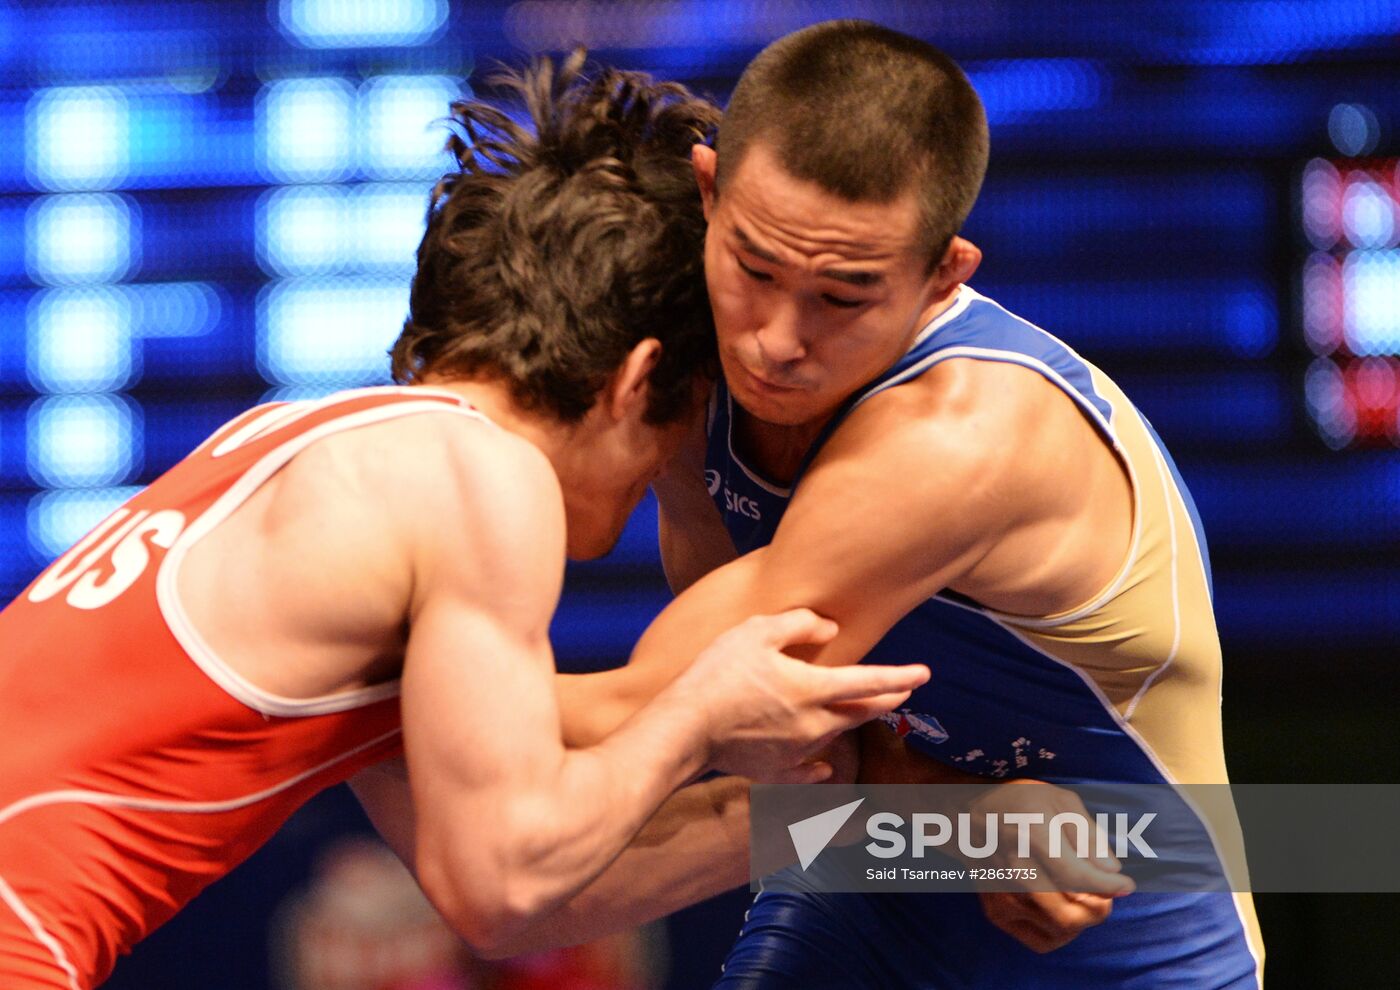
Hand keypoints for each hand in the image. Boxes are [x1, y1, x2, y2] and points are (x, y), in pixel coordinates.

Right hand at [673, 609, 929, 783]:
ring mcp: (797, 753)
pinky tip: (823, 767)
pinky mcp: (776, 773)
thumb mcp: (756, 631)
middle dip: (886, 701)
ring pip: (835, 735)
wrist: (685, 728)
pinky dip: (819, 767)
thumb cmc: (718, 673)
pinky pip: (808, 771)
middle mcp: (814, 725)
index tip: (925, 674)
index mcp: (814, 689)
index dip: (901, 676)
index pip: (870, 682)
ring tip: (853, 712)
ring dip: (848, 722)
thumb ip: (799, 624)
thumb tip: (831, 629)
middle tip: (903, 693)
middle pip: (861, 713)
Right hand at [966, 779, 1132, 952]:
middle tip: (1104, 892)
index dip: (1109, 886)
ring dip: (1082, 919)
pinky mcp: (997, 912)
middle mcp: (1014, 869)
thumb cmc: (1017, 804)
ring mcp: (1003, 895)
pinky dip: (1062, 933)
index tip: (1126, 884)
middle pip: (1069, 915)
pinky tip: (1064, 909)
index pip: (1077, 876)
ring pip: (1059, 930)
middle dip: (1099, 908)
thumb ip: (1088, 834)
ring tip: (1083, 896)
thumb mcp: (1059, 800)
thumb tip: (1110, 869)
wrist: (964, 820)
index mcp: (1031, 834)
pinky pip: (1042, 941)